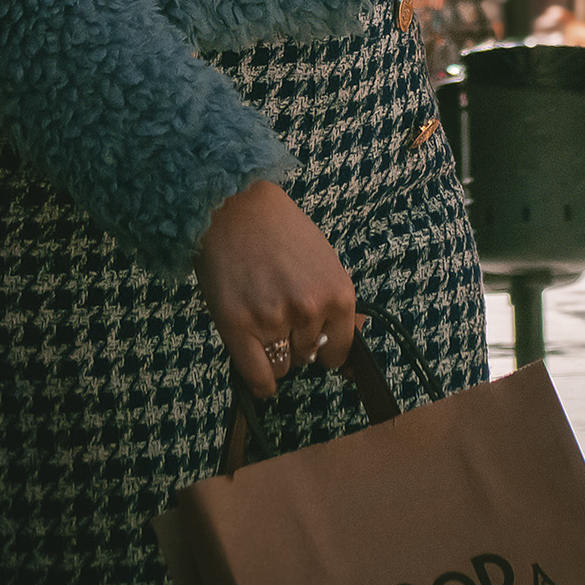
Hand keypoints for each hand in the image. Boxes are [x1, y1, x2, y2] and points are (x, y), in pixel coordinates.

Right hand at [194, 178, 362, 399]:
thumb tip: (352, 344)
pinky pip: (259, 377)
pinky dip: (261, 381)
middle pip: (308, 357)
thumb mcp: (323, 259)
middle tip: (278, 312)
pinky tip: (257, 367)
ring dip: (274, 353)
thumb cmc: (279, 229)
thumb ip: (337, 303)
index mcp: (338, 293)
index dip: (323, 345)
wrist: (233, 203)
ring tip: (261, 320)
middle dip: (295, 342)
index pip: (339, 351)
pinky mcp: (238, 326)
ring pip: (283, 367)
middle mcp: (310, 311)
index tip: (309, 333)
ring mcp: (273, 320)